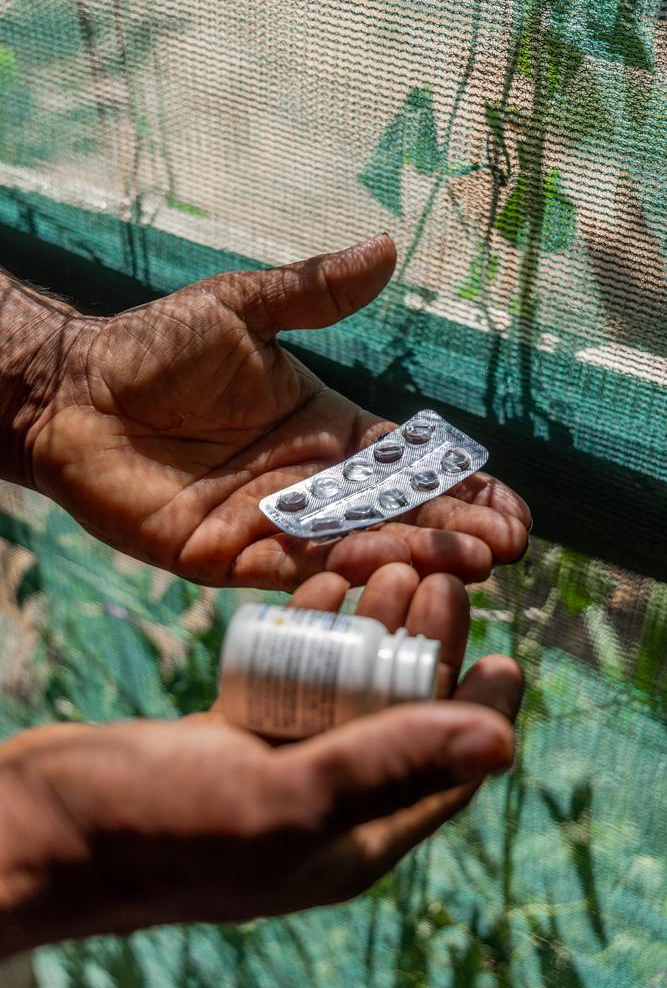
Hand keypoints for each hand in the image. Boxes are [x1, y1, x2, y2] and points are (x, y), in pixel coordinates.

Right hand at [0, 566, 522, 952]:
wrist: (46, 823)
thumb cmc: (159, 825)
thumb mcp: (284, 797)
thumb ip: (389, 764)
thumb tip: (502, 744)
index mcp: (351, 840)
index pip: (444, 774)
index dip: (480, 714)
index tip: (507, 652)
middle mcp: (323, 805)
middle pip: (398, 718)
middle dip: (425, 650)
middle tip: (441, 583)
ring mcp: (278, 767)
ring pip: (347, 690)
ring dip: (371, 631)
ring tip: (390, 568)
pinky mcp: (235, 735)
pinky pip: (293, 680)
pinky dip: (310, 634)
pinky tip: (323, 586)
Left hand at [19, 234, 529, 588]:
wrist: (75, 391)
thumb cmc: (155, 347)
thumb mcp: (243, 309)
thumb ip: (315, 294)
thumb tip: (387, 245)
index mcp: (327, 433)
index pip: (408, 467)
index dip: (459, 487)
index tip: (512, 506)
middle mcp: (309, 487)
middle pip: (394, 515)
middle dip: (452, 530)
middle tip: (505, 545)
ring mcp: (269, 526)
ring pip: (352, 550)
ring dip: (410, 556)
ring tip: (469, 562)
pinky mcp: (224, 557)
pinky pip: (288, 572)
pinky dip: (334, 575)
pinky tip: (382, 572)